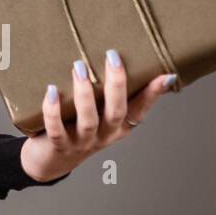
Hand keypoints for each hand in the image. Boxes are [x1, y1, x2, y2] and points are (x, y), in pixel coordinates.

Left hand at [19, 50, 176, 182]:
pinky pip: (57, 130)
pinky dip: (53, 111)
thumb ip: (109, 91)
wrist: (52, 158)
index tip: (164, 75)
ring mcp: (83, 141)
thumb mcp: (99, 110)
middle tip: (112, 56)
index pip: (140, 108)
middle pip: (117, 112)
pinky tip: (51, 91)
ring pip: (88, 120)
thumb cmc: (78, 125)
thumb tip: (121, 56)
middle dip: (116, 85)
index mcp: (120, 125)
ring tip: (79, 67)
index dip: (152, 94)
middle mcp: (105, 134)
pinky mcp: (60, 145)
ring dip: (85, 94)